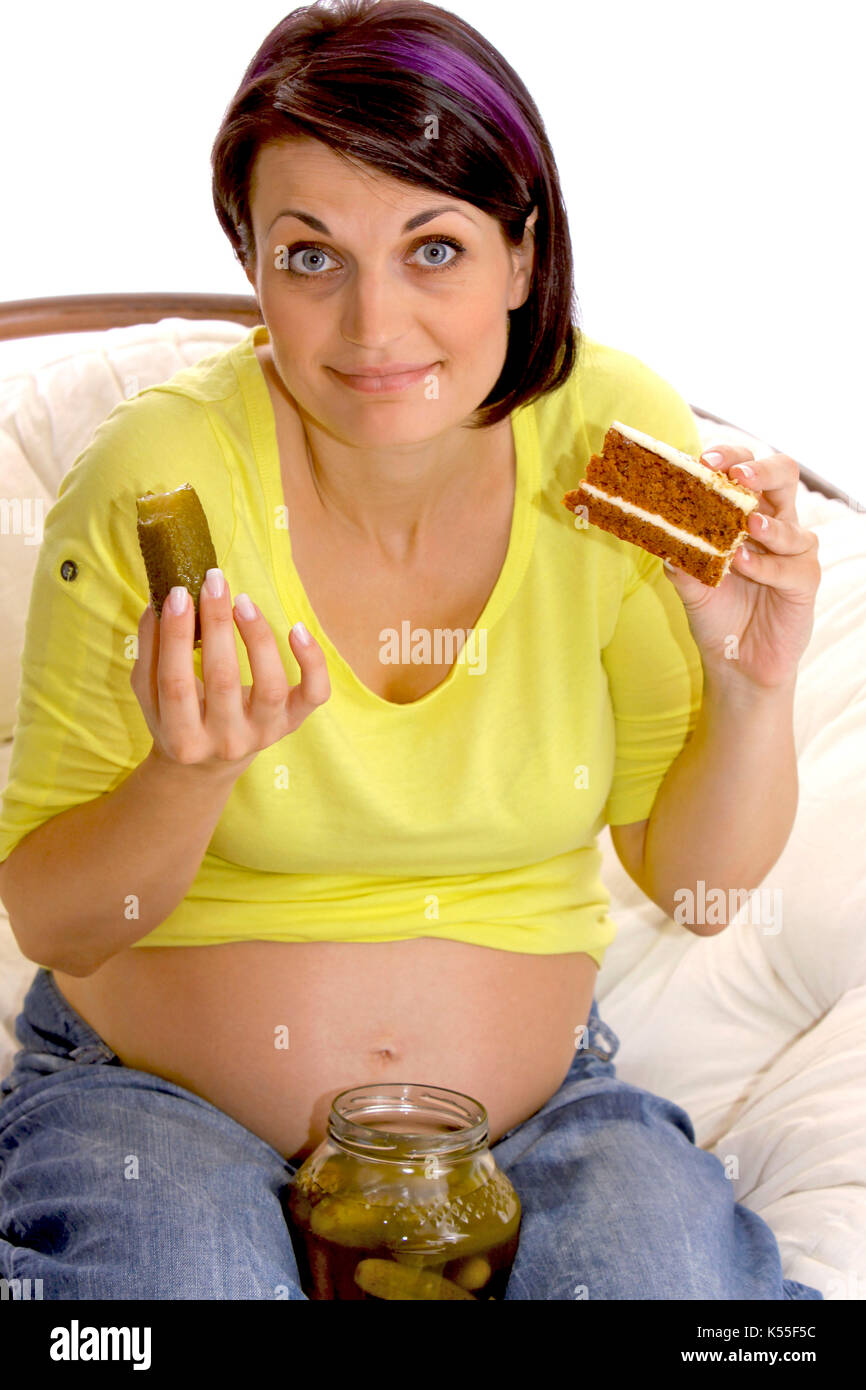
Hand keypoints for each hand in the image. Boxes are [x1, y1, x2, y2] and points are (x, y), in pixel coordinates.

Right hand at [131, 569, 329, 771]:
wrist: (209, 763)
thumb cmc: (177, 716)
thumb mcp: (151, 695)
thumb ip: (150, 651)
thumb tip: (159, 601)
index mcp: (182, 738)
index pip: (175, 682)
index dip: (176, 636)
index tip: (178, 594)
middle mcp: (225, 742)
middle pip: (222, 679)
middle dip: (217, 625)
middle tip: (213, 582)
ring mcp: (263, 734)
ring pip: (269, 685)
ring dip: (257, 637)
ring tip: (242, 601)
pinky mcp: (292, 723)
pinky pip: (313, 693)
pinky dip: (312, 660)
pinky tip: (297, 628)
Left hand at [662, 445, 820, 690]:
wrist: (736, 661)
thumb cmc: (715, 612)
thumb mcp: (688, 584)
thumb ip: (678, 558)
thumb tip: (657, 534)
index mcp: (746, 512)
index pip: (744, 468)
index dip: (728, 456)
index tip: (703, 460)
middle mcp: (774, 523)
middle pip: (783, 475)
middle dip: (760, 470)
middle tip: (736, 475)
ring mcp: (793, 552)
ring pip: (791, 524)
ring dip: (766, 523)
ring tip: (745, 525)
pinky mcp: (805, 581)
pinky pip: (792, 566)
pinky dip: (767, 564)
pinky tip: (745, 563)